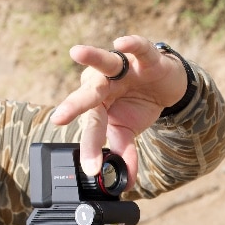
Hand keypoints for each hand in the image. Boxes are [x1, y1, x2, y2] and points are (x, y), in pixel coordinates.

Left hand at [49, 34, 189, 179]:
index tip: (92, 168)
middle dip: (74, 106)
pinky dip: (131, 44)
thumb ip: (124, 152)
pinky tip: (120, 43)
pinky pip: (138, 48)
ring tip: (77, 52)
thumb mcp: (129, 131)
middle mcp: (103, 83)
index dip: (91, 148)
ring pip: (105, 63)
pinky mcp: (144, 58)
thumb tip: (128, 181)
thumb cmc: (138, 104)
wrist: (165, 86)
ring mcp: (123, 68)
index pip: (92, 127)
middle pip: (88, 95)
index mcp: (96, 104)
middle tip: (59, 118)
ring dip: (92, 57)